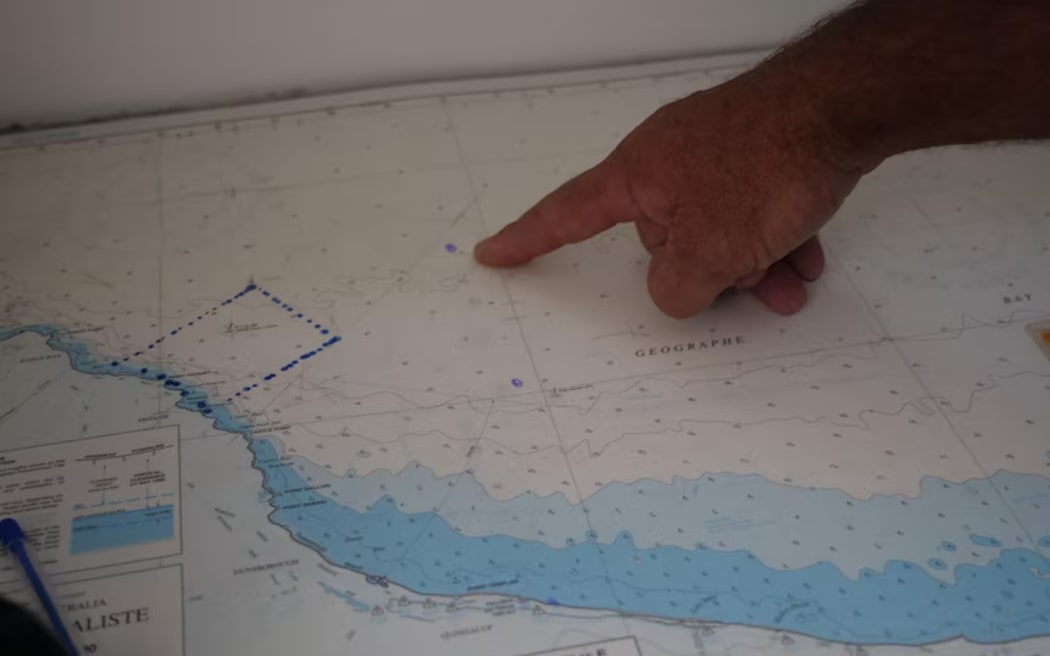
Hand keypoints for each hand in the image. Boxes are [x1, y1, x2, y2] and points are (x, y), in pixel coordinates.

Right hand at [474, 74, 865, 317]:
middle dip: (706, 273)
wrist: (844, 105)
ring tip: (786, 283)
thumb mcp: (711, 250)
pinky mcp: (757, 154)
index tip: (493, 252)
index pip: (567, 215)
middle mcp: (668, 161)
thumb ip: (675, 288)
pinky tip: (804, 257)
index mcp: (637, 175)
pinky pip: (750, 212)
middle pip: (663, 240)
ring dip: (749, 266)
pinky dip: (772, 240)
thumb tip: (674, 291)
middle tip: (745, 282)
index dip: (528, 240)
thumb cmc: (768, 168)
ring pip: (716, 231)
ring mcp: (714, 155)